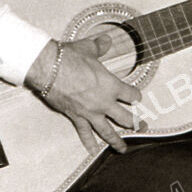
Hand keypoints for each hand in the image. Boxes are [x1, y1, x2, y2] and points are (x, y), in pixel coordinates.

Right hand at [25, 35, 142, 154]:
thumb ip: (99, 46)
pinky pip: (84, 133)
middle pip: (125, 117)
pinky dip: (88, 142)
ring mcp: (90, 112)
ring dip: (116, 141)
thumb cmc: (69, 58)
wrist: (48, 68)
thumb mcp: (88, 49)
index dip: (135, 95)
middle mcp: (104, 102)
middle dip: (135, 123)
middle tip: (143, 127)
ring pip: (107, 131)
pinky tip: (93, 151)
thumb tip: (106, 40)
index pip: (131, 94)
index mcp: (111, 85)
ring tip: (123, 148)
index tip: (136, 96)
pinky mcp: (75, 117)